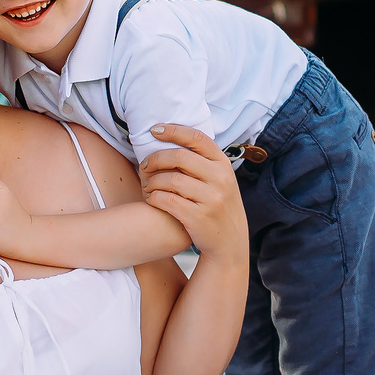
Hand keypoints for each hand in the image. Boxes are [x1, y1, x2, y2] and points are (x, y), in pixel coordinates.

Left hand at [142, 125, 246, 265]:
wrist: (229, 244)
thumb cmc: (219, 207)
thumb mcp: (221, 180)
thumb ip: (204, 162)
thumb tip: (175, 138)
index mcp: (223, 164)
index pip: (197, 138)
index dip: (173, 131)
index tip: (154, 130)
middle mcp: (220, 179)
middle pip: (179, 157)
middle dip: (155, 159)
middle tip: (144, 165)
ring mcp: (211, 198)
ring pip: (171, 180)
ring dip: (152, 181)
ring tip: (146, 186)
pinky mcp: (198, 217)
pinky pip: (167, 200)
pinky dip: (154, 198)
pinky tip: (151, 199)